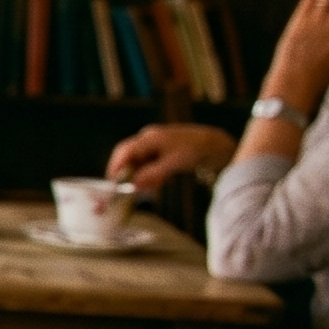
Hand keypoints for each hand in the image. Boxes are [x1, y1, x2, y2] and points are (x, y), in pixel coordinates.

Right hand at [107, 124, 233, 191]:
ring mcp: (155, 144)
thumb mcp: (173, 164)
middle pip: (129, 157)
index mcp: (149, 138)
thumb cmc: (194, 151)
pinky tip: (158, 184)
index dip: (116, 167)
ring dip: (141, 176)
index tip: (113, 184)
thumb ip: (152, 174)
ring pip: (139, 162)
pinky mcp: (162, 150)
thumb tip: (134, 185)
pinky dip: (150, 174)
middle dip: (128, 174)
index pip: (124, 151)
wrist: (215, 144)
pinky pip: (149, 163)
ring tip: (149, 189)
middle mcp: (148, 138)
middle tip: (129, 189)